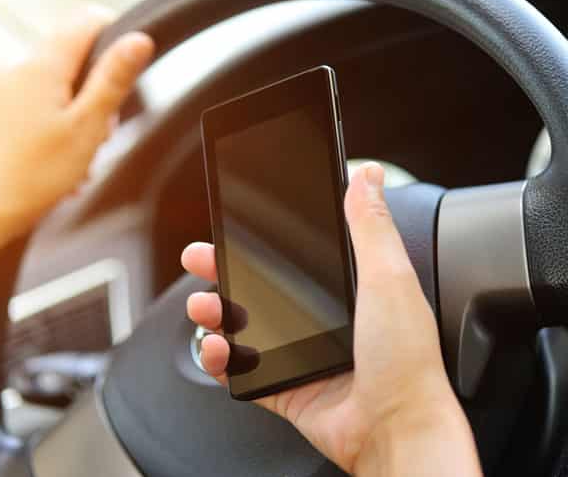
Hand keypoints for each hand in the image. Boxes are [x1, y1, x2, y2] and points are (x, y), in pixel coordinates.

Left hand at [0, 6, 153, 238]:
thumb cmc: (36, 176)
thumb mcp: (87, 128)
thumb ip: (113, 80)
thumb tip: (139, 38)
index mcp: (42, 67)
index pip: (86, 20)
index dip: (114, 36)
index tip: (125, 72)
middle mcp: (14, 71)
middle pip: (69, 63)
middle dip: (93, 94)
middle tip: (101, 136)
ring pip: (49, 92)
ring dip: (71, 120)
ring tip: (75, 164)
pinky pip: (25, 112)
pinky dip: (45, 132)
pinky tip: (50, 169)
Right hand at [182, 163, 481, 475]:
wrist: (396, 430)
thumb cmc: (406, 361)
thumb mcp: (389, 279)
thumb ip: (371, 227)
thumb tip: (368, 177)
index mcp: (346, 290)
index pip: (293, 254)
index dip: (261, 238)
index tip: (236, 224)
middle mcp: (321, 320)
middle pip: (258, 286)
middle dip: (223, 269)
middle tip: (202, 257)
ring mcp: (300, 354)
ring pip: (242, 326)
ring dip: (215, 312)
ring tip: (206, 307)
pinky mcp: (285, 387)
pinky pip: (241, 372)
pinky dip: (220, 361)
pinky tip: (216, 350)